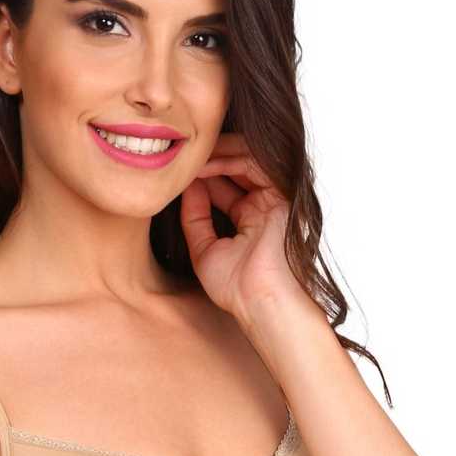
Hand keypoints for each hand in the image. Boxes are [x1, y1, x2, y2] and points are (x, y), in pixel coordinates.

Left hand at [180, 132, 313, 322]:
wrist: (259, 300)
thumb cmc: (236, 287)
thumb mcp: (204, 249)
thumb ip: (194, 218)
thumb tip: (186, 187)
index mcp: (249, 219)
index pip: (224, 185)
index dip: (200, 176)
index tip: (174, 173)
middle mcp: (263, 205)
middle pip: (236, 167)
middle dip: (208, 159)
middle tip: (180, 156)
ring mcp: (273, 198)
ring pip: (245, 159)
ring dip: (215, 156)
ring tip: (189, 159)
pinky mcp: (281, 193)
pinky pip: (253, 163)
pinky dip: (227, 160)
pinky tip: (203, 166)